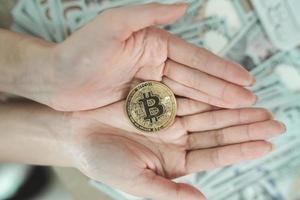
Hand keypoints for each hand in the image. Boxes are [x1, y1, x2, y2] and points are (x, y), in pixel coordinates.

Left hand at [49, 3, 255, 110]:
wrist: (56, 78)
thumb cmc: (80, 50)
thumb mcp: (113, 25)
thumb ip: (148, 13)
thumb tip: (184, 5)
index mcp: (155, 46)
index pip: (196, 59)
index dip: (221, 70)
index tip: (245, 80)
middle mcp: (156, 65)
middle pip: (197, 80)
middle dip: (223, 91)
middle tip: (250, 100)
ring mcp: (150, 86)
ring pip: (187, 97)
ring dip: (212, 105)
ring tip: (237, 112)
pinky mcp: (141, 104)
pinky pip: (170, 110)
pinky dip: (190, 116)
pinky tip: (207, 122)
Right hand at [66, 99, 284, 199]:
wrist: (77, 131)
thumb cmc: (101, 158)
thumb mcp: (135, 180)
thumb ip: (168, 192)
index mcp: (174, 161)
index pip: (215, 155)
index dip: (240, 150)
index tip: (266, 145)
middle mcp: (176, 138)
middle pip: (218, 132)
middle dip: (246, 127)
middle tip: (275, 122)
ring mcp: (170, 117)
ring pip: (209, 112)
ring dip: (233, 110)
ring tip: (260, 108)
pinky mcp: (160, 98)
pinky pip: (190, 94)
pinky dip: (209, 93)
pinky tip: (228, 92)